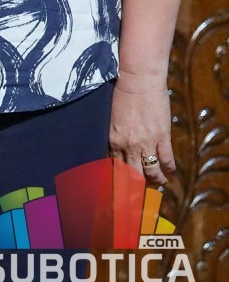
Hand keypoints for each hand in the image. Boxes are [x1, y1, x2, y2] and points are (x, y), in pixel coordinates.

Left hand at [109, 70, 174, 186]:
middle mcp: (128, 145)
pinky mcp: (163, 137)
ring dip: (155, 180)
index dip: (116, 182)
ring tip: (158, 183)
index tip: (117, 193)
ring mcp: (147, 142)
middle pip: (131, 175)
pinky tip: (170, 173)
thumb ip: (114, 136)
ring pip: (151, 171)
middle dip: (133, 189)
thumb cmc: (121, 95)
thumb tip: (115, 151)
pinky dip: (169, 169)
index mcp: (112, 140)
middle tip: (135, 200)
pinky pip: (167, 159)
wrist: (138, 81)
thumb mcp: (111, 118)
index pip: (113, 168)